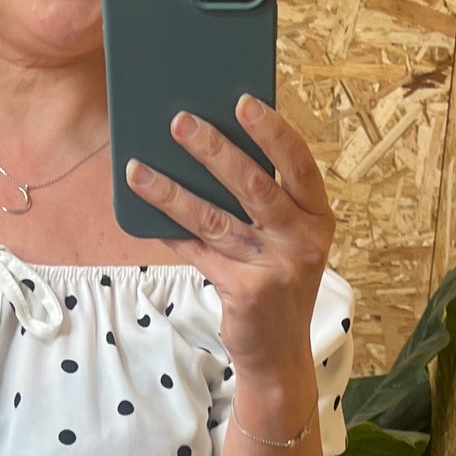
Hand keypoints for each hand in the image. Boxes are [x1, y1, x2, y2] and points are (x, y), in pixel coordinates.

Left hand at [124, 95, 334, 388]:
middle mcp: (302, 241)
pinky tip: (144, 212)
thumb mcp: (288, 240)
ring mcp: (275, 268)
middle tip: (179, 121)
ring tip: (138, 169)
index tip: (242, 101)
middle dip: (214, 149)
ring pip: (215, 219)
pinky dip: (170, 232)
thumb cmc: (278, 282)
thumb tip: (211, 146)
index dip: (272, 130)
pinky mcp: (245, 292)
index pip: (299, 164)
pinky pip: (198, 252)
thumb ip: (267, 201)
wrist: (280, 355)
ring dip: (172, 191)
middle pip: (254, 185)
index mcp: (317, 218)